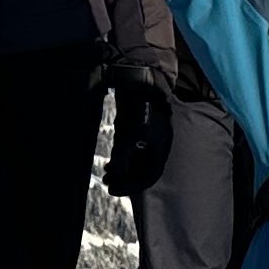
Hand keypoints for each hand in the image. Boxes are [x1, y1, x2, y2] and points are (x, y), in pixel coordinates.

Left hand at [104, 73, 173, 196]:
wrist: (140, 79)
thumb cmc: (137, 108)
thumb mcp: (127, 134)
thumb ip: (122, 156)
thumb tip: (117, 173)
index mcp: (161, 147)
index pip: (149, 176)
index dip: (131, 186)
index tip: (112, 189)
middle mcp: (159, 144)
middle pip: (143, 169)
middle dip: (125, 178)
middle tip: (107, 183)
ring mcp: (151, 136)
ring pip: (138, 160)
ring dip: (123, 169)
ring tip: (107, 173)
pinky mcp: (142, 128)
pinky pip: (134, 149)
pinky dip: (123, 156)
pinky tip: (111, 160)